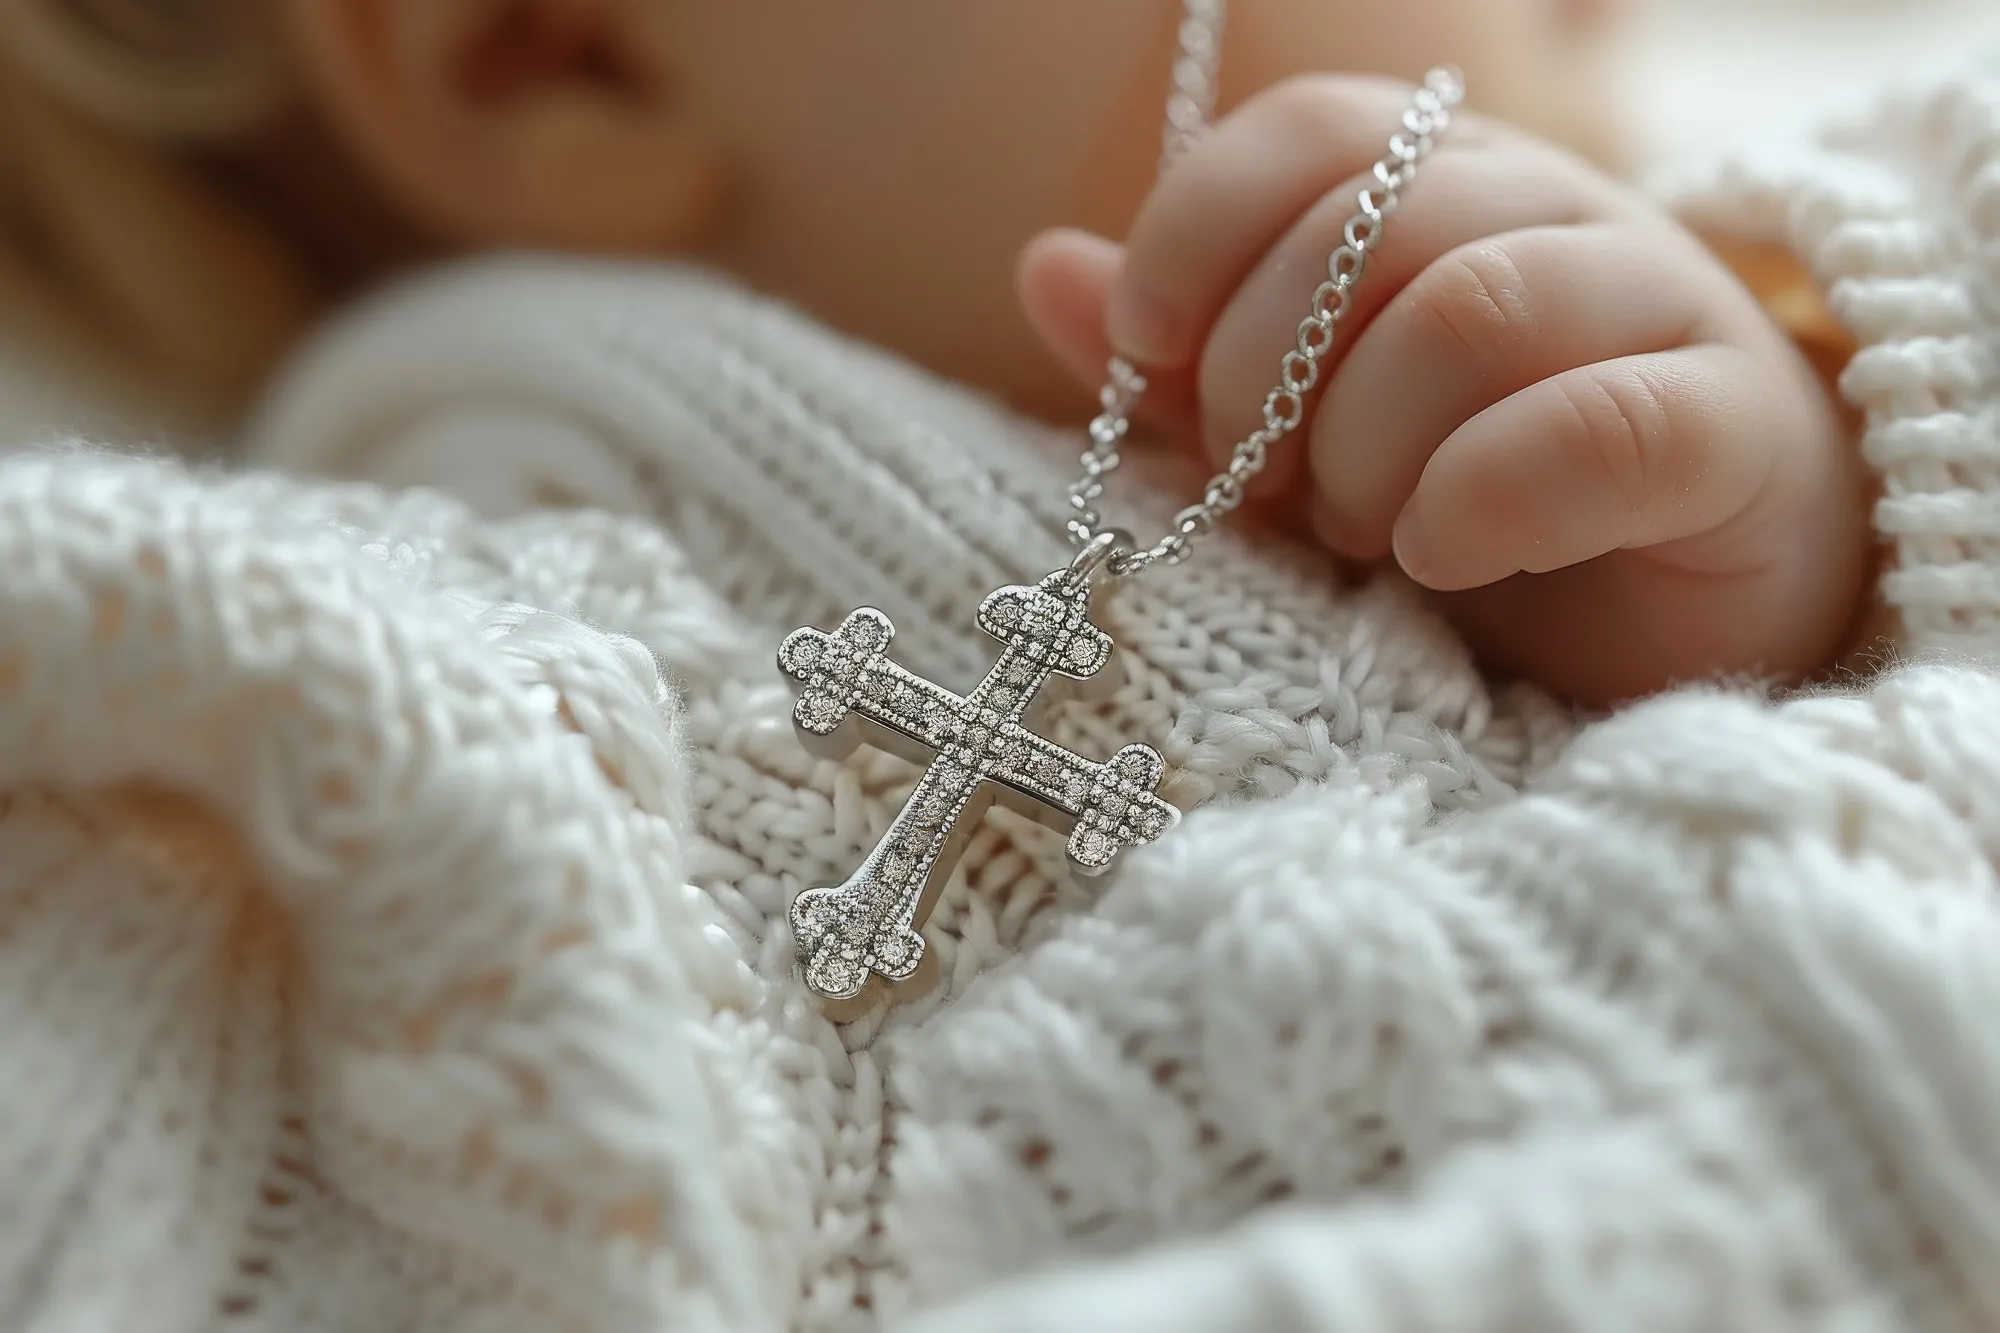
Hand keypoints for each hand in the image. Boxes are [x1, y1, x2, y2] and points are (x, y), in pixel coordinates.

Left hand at [1019, 76, 1870, 704]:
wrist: (1690, 615)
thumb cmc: (1481, 513)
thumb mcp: (1303, 445)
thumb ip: (1186, 367)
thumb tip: (1046, 268)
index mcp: (1449, 196)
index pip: (1316, 132)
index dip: (1201, 225)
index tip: (1144, 346)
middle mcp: (1557, 218)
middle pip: (1375, 221)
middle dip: (1269, 371)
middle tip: (1267, 486)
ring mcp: (1661, 307)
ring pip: (1473, 309)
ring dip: (1369, 443)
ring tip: (1364, 533)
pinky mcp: (1737, 428)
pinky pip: (1597, 426)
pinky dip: (1483, 497)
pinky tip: (1442, 555)